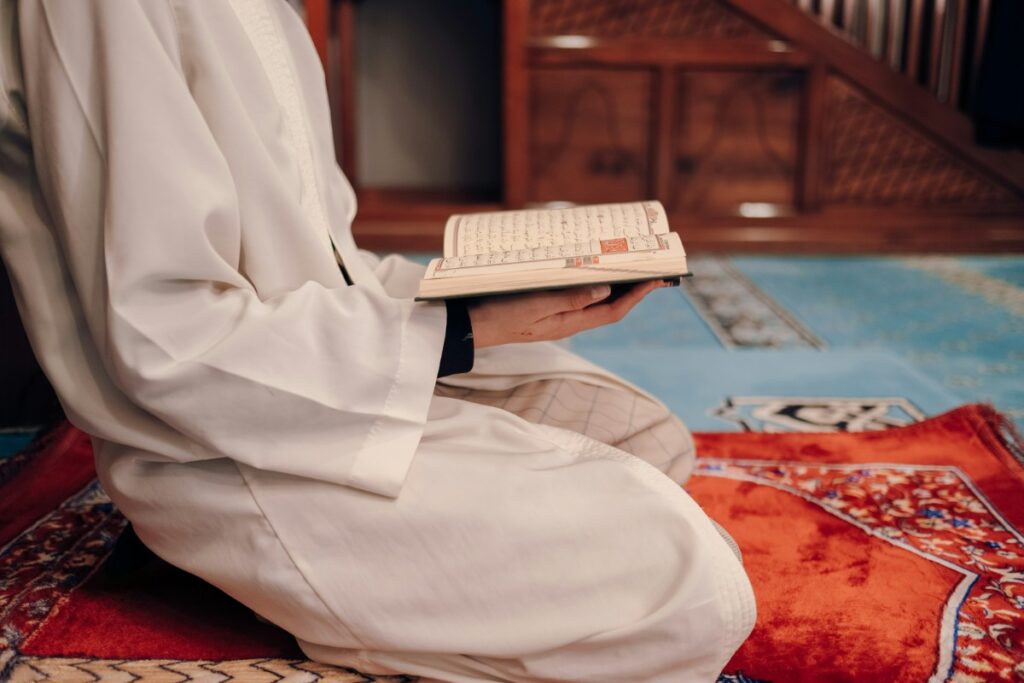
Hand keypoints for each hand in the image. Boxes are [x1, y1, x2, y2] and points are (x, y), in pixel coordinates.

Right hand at [467, 280, 665, 348]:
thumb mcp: (536, 305)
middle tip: (652, 270)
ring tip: (630, 268)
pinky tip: (591, 271)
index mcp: (569, 323)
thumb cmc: (500, 314)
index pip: (613, 310)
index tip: (656, 279)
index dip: (637, 295)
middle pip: (609, 306)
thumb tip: (606, 290)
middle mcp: (567, 321)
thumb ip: (570, 299)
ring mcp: (556, 315)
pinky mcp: (544, 307)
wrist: (470, 325)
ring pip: (594, 300)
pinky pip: (576, 295)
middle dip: (633, 290)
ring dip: (614, 285)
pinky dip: (590, 282)